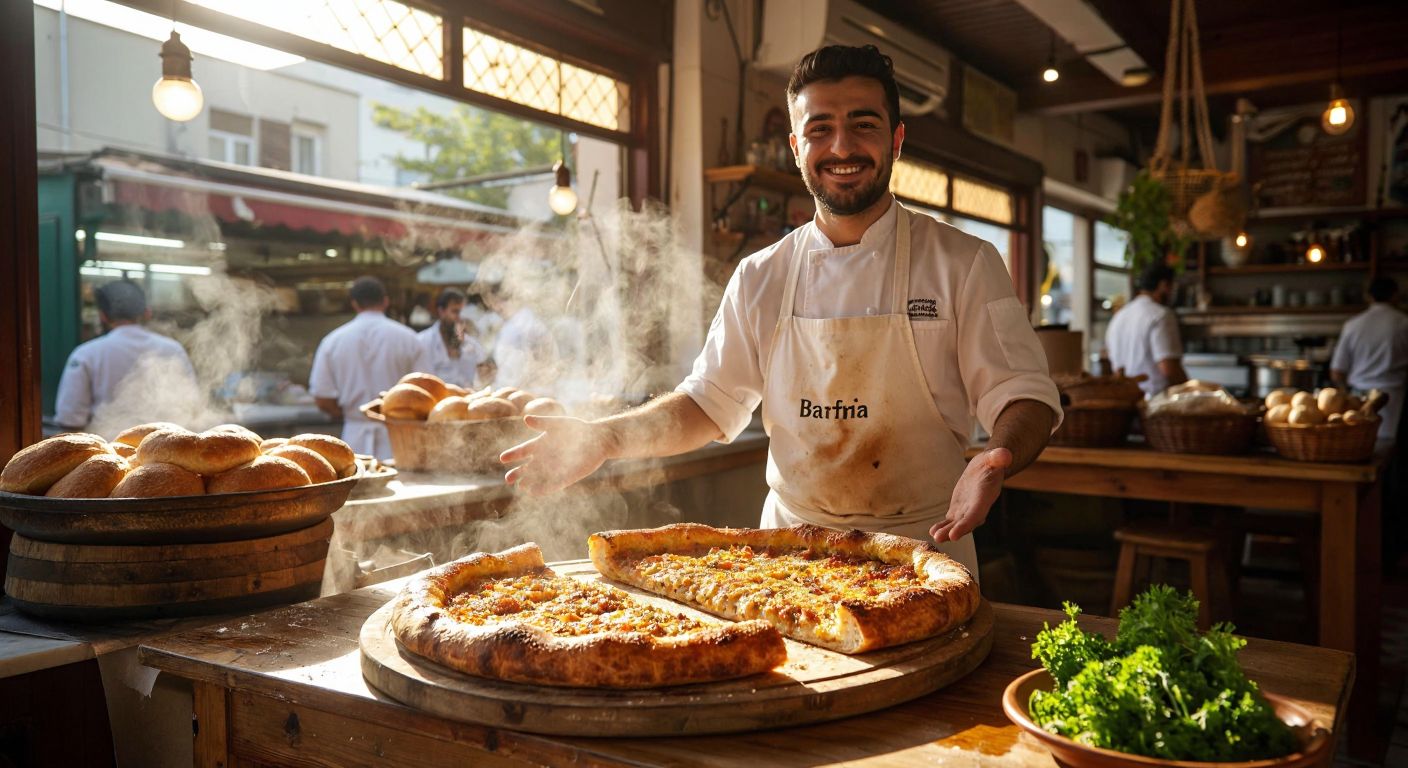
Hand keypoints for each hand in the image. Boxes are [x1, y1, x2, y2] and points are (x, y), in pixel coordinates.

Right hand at [500, 415, 615, 494]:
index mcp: (540, 444)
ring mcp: (553, 469)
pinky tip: (535, 492)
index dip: (513, 455)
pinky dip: (543, 489)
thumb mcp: (558, 424)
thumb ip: (543, 423)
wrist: (597, 439)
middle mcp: (544, 458)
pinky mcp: (565, 478)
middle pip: (526, 468)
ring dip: (529, 483)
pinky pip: (551, 485)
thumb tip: (525, 418)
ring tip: (522, 486)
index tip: (503, 458)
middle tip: (508, 479)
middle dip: (517, 474)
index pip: (522, 451)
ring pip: (537, 478)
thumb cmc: (577, 428)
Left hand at [930, 447, 1010, 543]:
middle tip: (941, 538)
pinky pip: (950, 521)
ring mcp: (967, 510)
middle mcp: (977, 508)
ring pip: (956, 524)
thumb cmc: (992, 462)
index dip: (966, 524)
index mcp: (985, 497)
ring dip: (946, 531)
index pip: (976, 513)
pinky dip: (942, 526)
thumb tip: (1005, 455)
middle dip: (955, 531)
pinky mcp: (959, 510)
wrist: (987, 468)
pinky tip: (933, 532)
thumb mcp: (995, 457)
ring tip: (935, 537)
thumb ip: (999, 458)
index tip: (955, 534)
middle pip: (966, 523)